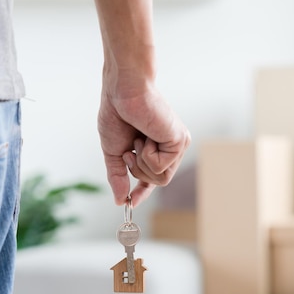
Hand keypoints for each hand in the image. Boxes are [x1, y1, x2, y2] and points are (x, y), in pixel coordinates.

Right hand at [97, 73, 190, 206]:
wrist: (122, 91)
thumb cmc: (118, 113)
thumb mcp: (114, 151)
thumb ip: (118, 175)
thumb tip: (120, 200)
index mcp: (157, 149)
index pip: (153, 177)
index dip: (142, 192)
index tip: (130, 203)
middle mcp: (171, 148)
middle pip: (158, 182)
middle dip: (138, 172)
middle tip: (130, 151)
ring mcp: (178, 145)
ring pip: (160, 178)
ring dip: (141, 163)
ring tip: (138, 140)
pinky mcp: (180, 141)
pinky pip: (160, 166)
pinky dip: (147, 154)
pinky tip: (145, 136)